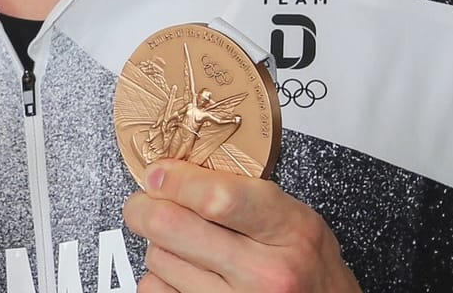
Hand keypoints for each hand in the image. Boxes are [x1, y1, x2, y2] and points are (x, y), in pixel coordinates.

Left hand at [122, 160, 360, 291]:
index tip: (157, 174)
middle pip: (169, 225)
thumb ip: (241, 191)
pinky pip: (155, 289)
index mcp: (289, 232)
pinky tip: (185, 273)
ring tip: (185, 245)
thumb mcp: (296, 219)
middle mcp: (265, 273)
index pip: (215, 198)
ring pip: (157, 258)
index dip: (174, 181)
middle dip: (143, 207)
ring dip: (159, 246)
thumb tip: (171, 171)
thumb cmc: (310, 269)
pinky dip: (160, 278)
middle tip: (145, 202)